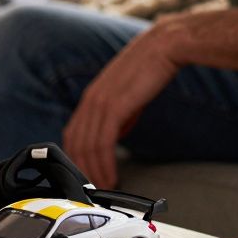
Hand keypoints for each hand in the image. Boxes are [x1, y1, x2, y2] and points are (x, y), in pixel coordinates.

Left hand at [62, 26, 181, 188]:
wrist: (164, 48)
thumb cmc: (149, 70)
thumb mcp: (127, 97)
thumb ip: (118, 117)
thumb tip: (115, 137)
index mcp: (90, 98)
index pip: (73, 134)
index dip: (76, 158)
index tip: (85, 176)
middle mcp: (89, 101)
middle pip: (75, 144)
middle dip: (82, 170)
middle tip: (92, 190)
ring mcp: (99, 104)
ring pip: (87, 147)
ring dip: (94, 172)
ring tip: (104, 189)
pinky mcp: (114, 107)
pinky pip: (103, 143)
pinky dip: (105, 164)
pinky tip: (112, 177)